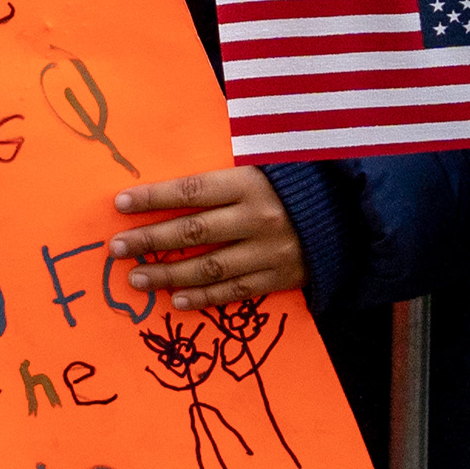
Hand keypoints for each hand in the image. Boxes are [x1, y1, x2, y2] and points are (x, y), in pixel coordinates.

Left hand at [109, 167, 306, 309]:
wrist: (354, 214)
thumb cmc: (297, 184)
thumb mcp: (263, 167)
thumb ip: (223, 180)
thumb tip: (170, 189)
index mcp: (249, 183)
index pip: (191, 191)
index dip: (153, 198)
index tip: (120, 204)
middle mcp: (256, 218)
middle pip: (192, 231)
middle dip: (149, 240)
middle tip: (116, 250)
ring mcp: (268, 252)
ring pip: (209, 267)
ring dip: (168, 274)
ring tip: (136, 279)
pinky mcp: (280, 277)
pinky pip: (235, 291)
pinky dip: (205, 298)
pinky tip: (177, 301)